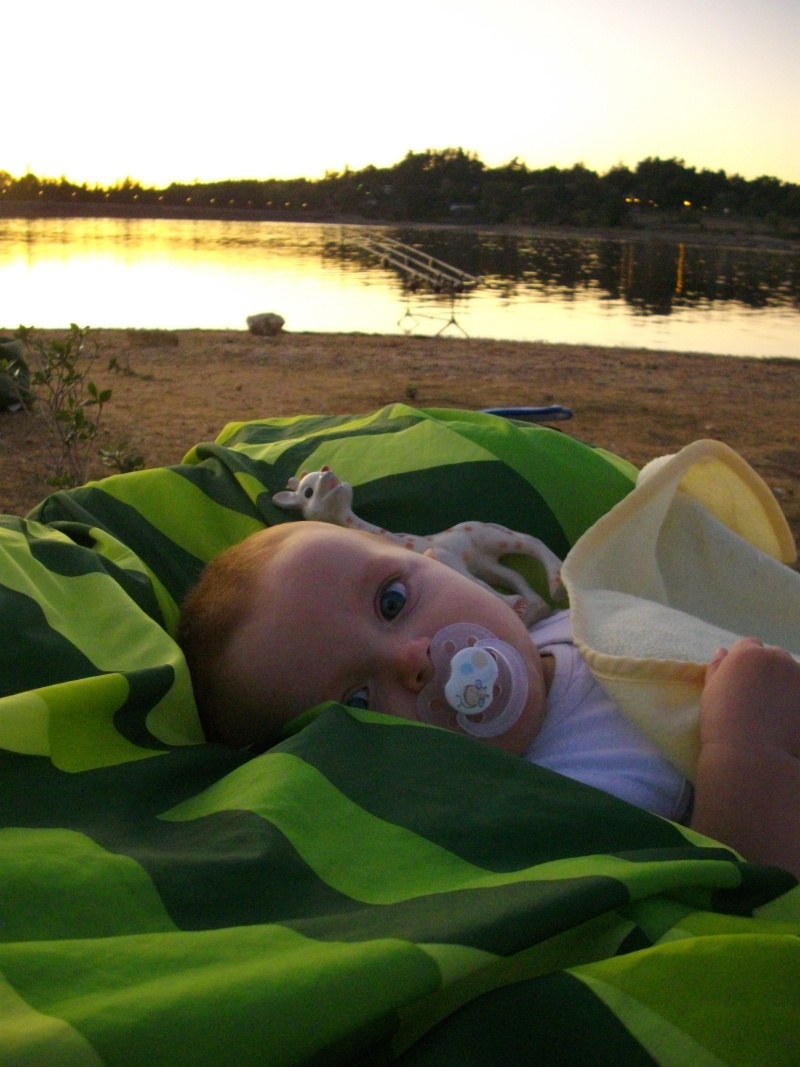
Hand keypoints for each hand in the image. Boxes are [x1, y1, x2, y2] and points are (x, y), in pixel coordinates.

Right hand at [701, 637, 799, 753]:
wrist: (751, 755)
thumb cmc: (722, 722)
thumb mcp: (710, 691)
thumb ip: (717, 667)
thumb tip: (722, 651)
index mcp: (748, 653)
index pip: (749, 645)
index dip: (743, 663)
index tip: (741, 684)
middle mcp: (776, 658)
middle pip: (773, 657)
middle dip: (767, 671)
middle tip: (759, 698)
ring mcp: (798, 676)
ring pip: (792, 673)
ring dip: (786, 684)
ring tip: (776, 711)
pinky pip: (799, 692)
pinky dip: (795, 700)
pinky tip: (787, 718)